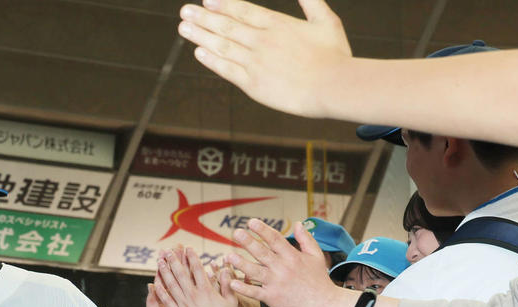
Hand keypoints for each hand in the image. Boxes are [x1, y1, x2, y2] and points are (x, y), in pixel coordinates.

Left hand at [153, 246, 237, 306]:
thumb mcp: (231, 302)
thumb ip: (227, 285)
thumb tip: (224, 269)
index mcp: (207, 291)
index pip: (197, 269)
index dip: (192, 257)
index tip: (188, 248)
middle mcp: (193, 296)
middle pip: (181, 274)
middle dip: (174, 260)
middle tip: (168, 250)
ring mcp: (184, 305)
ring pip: (172, 285)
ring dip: (165, 272)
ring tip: (160, 261)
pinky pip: (167, 301)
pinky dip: (161, 291)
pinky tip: (155, 283)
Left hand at [177, 0, 351, 118]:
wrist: (332, 87)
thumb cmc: (334, 55)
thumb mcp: (326, 20)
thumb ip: (311, 1)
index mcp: (278, 24)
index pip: (243, 10)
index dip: (222, 4)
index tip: (206, 0)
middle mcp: (262, 41)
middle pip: (227, 26)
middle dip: (203, 18)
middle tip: (185, 11)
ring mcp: (255, 63)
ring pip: (223, 46)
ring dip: (201, 36)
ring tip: (184, 28)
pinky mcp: (253, 85)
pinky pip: (227, 70)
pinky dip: (212, 61)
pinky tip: (199, 52)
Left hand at [224, 219, 345, 306]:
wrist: (323, 305)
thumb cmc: (319, 280)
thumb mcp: (316, 256)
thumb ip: (306, 239)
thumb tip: (298, 223)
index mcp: (292, 256)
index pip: (275, 239)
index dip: (262, 229)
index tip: (251, 222)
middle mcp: (282, 268)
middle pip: (262, 252)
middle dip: (248, 241)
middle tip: (236, 232)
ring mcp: (276, 283)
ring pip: (255, 271)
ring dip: (241, 263)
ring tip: (228, 256)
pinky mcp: (272, 298)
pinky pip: (254, 292)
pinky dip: (243, 288)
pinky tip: (232, 283)